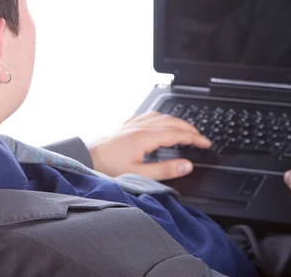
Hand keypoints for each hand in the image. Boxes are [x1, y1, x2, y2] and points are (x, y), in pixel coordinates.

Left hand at [87, 111, 210, 179]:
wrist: (84, 158)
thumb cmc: (107, 168)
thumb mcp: (138, 174)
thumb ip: (165, 170)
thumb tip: (186, 165)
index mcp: (145, 137)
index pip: (177, 134)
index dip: (195, 138)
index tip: (206, 144)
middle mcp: (139, 127)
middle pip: (172, 121)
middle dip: (190, 128)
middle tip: (201, 137)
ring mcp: (131, 123)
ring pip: (160, 116)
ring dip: (176, 121)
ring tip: (186, 129)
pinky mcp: (124, 125)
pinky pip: (148, 115)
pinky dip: (161, 117)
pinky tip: (160, 122)